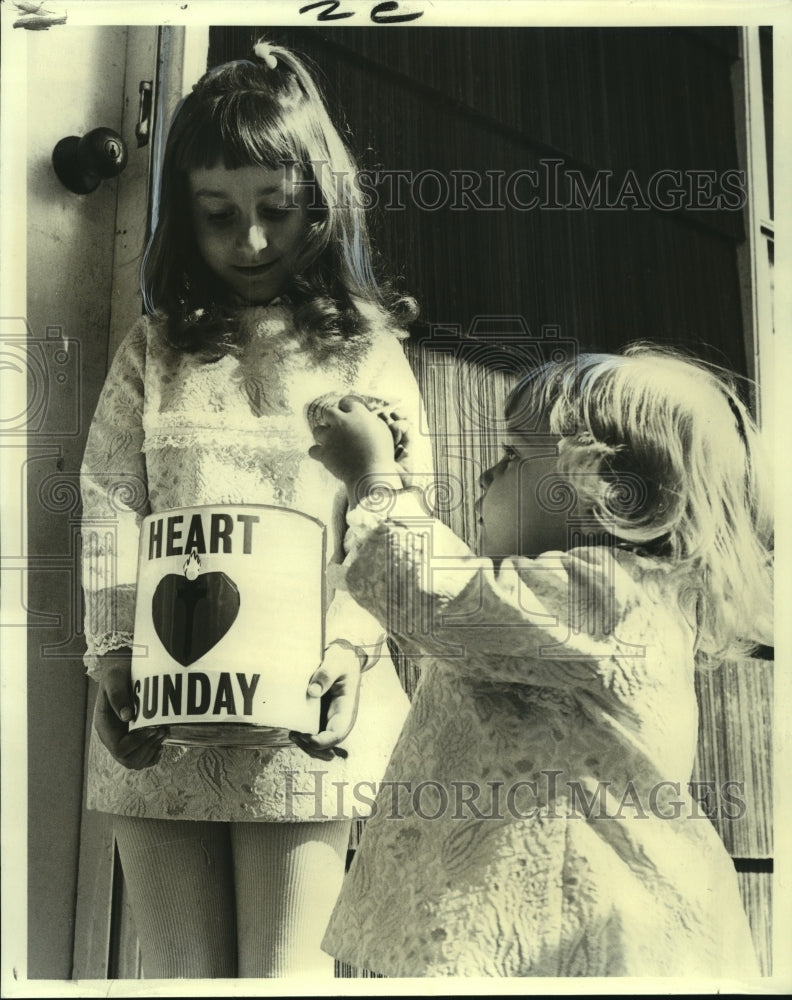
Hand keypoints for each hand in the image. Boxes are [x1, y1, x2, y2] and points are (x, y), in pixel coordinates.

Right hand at [93, 651, 166, 769]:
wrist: (124, 671)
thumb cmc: (118, 673)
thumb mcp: (115, 678)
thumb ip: (118, 695)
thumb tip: (127, 717)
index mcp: (104, 726)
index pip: (119, 749)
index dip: (138, 743)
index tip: (153, 729)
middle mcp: (112, 737)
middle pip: (128, 760)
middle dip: (148, 748)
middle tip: (162, 730)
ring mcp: (122, 740)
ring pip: (136, 762)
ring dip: (152, 751)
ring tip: (164, 732)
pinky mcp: (134, 739)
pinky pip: (143, 758)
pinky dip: (153, 754)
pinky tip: (161, 740)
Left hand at [289, 642, 361, 761]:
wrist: (344, 659)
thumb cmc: (342, 660)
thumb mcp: (337, 661)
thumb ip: (326, 674)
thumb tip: (312, 691)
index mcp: (346, 708)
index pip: (338, 733)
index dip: (323, 741)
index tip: (306, 736)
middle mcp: (340, 719)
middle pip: (328, 746)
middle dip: (311, 747)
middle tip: (294, 734)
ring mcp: (331, 721)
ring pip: (321, 747)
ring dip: (306, 746)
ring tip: (292, 734)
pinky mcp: (322, 718)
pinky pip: (315, 737)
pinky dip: (304, 739)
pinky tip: (293, 730)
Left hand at [308, 396, 404, 501]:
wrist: (372, 475)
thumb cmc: (382, 454)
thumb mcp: (384, 433)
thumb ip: (373, 422)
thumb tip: (367, 418)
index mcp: (358, 414)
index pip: (347, 403)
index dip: (347, 409)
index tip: (349, 415)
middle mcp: (342, 422)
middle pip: (328, 412)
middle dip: (332, 419)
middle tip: (338, 429)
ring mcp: (330, 437)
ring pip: (317, 430)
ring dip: (323, 436)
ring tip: (332, 443)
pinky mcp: (324, 453)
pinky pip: (313, 449)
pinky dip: (318, 453)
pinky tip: (325, 456)